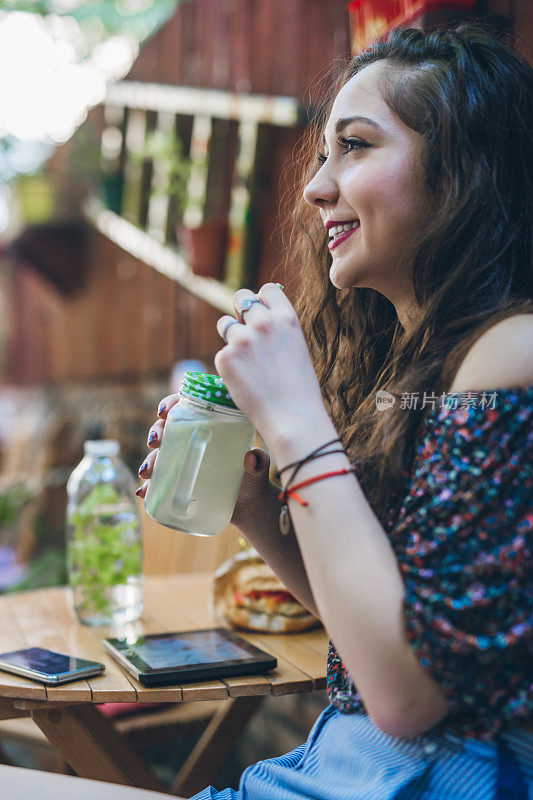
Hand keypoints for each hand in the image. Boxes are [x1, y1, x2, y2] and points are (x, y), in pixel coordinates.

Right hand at [136, 396, 271, 526]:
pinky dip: (149, 486)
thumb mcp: (258, 468)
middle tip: (155, 440)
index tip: (165, 412)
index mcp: (211, 426)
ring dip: (150, 460)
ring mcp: (184, 461)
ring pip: (160, 454)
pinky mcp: (179, 483)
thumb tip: (252, 458)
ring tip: (147, 472)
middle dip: (156, 431)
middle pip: (168, 428)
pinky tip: (144, 491)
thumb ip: (259, 462)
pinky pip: (159, 482)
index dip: (171, 404)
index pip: (187, 406)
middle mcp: (193, 440)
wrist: (249, 507)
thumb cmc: (254, 478)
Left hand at [215, 284, 325, 444]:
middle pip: (240, 298)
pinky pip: (222, 354)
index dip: (260, 300)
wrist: (292, 417)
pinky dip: (229, 366)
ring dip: (230, 336)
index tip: (258, 311)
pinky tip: (244, 381)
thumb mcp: (296, 348)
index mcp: (286, 318)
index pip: (265, 290)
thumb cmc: (299, 389)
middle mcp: (263, 323)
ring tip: (244, 359)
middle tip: (242, 327)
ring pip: (225, 324)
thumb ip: (278, 330)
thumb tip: (260, 318)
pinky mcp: (225, 358)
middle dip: (239, 309)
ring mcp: (242, 339)